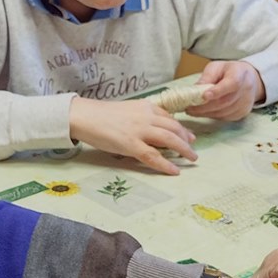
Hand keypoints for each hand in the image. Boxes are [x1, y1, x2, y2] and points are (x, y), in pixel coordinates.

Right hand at [69, 97, 196, 174]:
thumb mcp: (127, 110)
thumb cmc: (102, 115)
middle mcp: (146, 117)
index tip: (187, 135)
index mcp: (145, 107)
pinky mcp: (131, 144)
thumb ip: (141, 116)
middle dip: (186, 138)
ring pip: (169, 139)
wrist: (84, 115)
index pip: (168, 116)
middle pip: (173, 127)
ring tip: (192, 158)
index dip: (180, 127)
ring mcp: (139, 131)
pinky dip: (166, 164)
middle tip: (193, 148)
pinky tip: (175, 170)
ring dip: (183, 149)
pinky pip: (153, 156)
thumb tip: (152, 128)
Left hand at [187, 60, 264, 120]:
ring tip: (192, 110)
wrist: (249, 79)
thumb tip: (195, 90)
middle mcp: (245, 90)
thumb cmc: (230, 71)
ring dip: (206, 113)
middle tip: (189, 108)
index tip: (204, 96)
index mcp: (240, 74)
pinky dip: (212, 116)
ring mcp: (245, 103)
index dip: (218, 91)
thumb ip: (207, 77)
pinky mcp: (242, 113)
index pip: (231, 84)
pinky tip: (204, 112)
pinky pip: (225, 117)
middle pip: (225, 102)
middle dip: (205, 107)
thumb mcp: (217, 67)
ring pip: (224, 112)